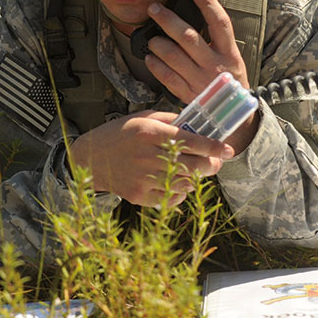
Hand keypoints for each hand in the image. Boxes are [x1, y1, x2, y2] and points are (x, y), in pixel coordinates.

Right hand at [68, 110, 233, 207]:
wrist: (89, 158)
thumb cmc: (118, 134)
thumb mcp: (142, 118)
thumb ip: (170, 120)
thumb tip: (197, 125)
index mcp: (149, 132)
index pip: (191, 141)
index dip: (213, 147)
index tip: (228, 149)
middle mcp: (147, 155)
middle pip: (193, 165)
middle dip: (211, 165)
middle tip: (215, 162)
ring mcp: (143, 178)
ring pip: (185, 183)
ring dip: (194, 178)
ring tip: (190, 170)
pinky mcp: (139, 195)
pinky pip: (171, 198)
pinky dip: (179, 192)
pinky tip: (174, 183)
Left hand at [143, 0, 248, 103]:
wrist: (234, 116)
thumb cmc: (230, 80)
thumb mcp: (232, 58)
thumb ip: (217, 40)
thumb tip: (196, 14)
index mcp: (229, 53)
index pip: (220, 23)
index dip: (208, 3)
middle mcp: (215, 66)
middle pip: (188, 37)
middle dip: (168, 20)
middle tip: (154, 9)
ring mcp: (200, 81)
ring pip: (174, 57)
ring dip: (158, 44)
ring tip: (151, 38)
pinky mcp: (188, 95)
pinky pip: (168, 78)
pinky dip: (156, 66)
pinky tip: (150, 58)